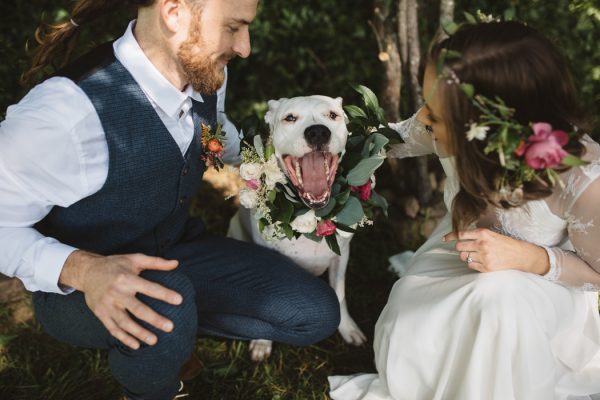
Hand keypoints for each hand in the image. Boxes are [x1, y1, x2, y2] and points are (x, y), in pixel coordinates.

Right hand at [59, 251, 181, 349]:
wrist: (87, 272)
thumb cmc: (115, 264)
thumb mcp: (135, 258)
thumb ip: (156, 262)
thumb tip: (176, 263)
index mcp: (127, 278)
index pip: (149, 287)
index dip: (164, 294)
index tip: (179, 301)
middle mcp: (117, 293)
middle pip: (137, 309)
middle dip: (154, 319)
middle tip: (170, 327)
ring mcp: (107, 305)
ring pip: (125, 322)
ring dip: (139, 333)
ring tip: (154, 340)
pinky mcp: (100, 313)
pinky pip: (113, 328)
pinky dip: (124, 338)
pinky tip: (136, 345)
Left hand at [443, 228, 549, 274]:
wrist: (520, 255)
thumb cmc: (503, 243)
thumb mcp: (490, 234)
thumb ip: (475, 235)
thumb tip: (457, 237)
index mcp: (483, 233)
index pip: (460, 234)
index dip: (450, 236)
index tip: (444, 239)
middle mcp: (482, 244)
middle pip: (459, 247)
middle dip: (460, 248)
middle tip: (466, 248)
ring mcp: (484, 257)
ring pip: (463, 257)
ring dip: (466, 256)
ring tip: (476, 254)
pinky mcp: (486, 267)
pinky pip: (470, 265)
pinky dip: (473, 263)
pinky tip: (481, 261)